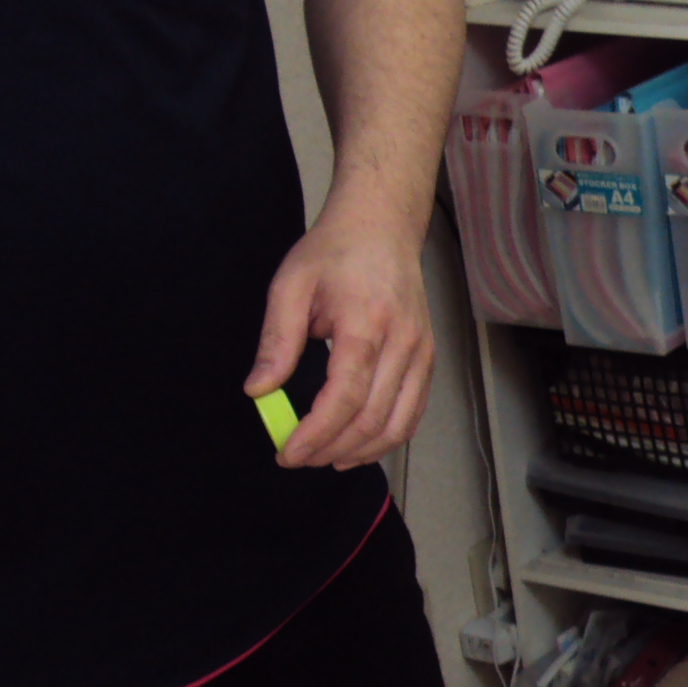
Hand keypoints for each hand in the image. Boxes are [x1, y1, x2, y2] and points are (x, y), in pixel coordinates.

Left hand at [246, 203, 434, 470]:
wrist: (383, 227)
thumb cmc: (334, 252)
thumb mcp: (291, 286)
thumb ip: (277, 341)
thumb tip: (258, 391)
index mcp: (366, 325)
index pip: (345, 398)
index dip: (316, 434)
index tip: (287, 452)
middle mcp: (403, 345)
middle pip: (373, 419)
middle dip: (333, 448)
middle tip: (298, 458)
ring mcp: (422, 355)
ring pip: (399, 425)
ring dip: (362, 452)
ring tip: (326, 459)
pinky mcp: (428, 360)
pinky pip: (413, 414)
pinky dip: (387, 438)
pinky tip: (358, 446)